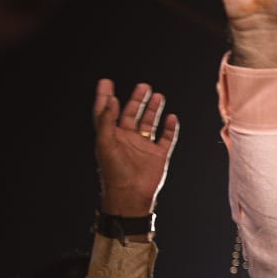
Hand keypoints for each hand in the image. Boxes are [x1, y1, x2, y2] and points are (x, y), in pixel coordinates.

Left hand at [94, 80, 177, 216]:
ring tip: (159, 95)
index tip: (106, 82)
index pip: (107, 112)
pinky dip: (169, 128)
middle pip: (131, 114)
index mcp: (111, 136)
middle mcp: (127, 139)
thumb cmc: (114, 171)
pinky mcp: (158, 155)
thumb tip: (111, 100)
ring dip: (153, 110)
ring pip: (149, 123)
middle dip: (137, 100)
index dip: (105, 98)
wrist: (131, 195)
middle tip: (143, 86)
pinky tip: (171, 117)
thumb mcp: (105, 142)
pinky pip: (166, 138)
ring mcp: (143, 147)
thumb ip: (106, 120)